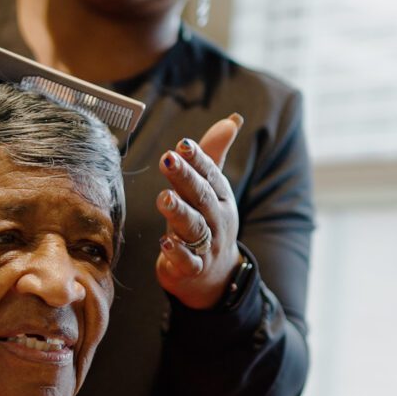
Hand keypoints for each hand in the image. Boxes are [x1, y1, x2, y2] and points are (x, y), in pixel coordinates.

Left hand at [155, 113, 243, 309]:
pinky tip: (165, 242)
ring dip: (179, 212)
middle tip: (167, 159)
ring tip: (164, 198)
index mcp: (221, 198)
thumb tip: (232, 119)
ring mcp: (208, 246)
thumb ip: (214, 155)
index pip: (211, 175)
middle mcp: (217, 220)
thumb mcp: (212, 190)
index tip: (182, 144)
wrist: (214, 275)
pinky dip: (177, 253)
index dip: (198, 159)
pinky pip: (188, 261)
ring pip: (194, 227)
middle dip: (185, 177)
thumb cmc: (208, 222)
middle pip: (201, 197)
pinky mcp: (193, 269)